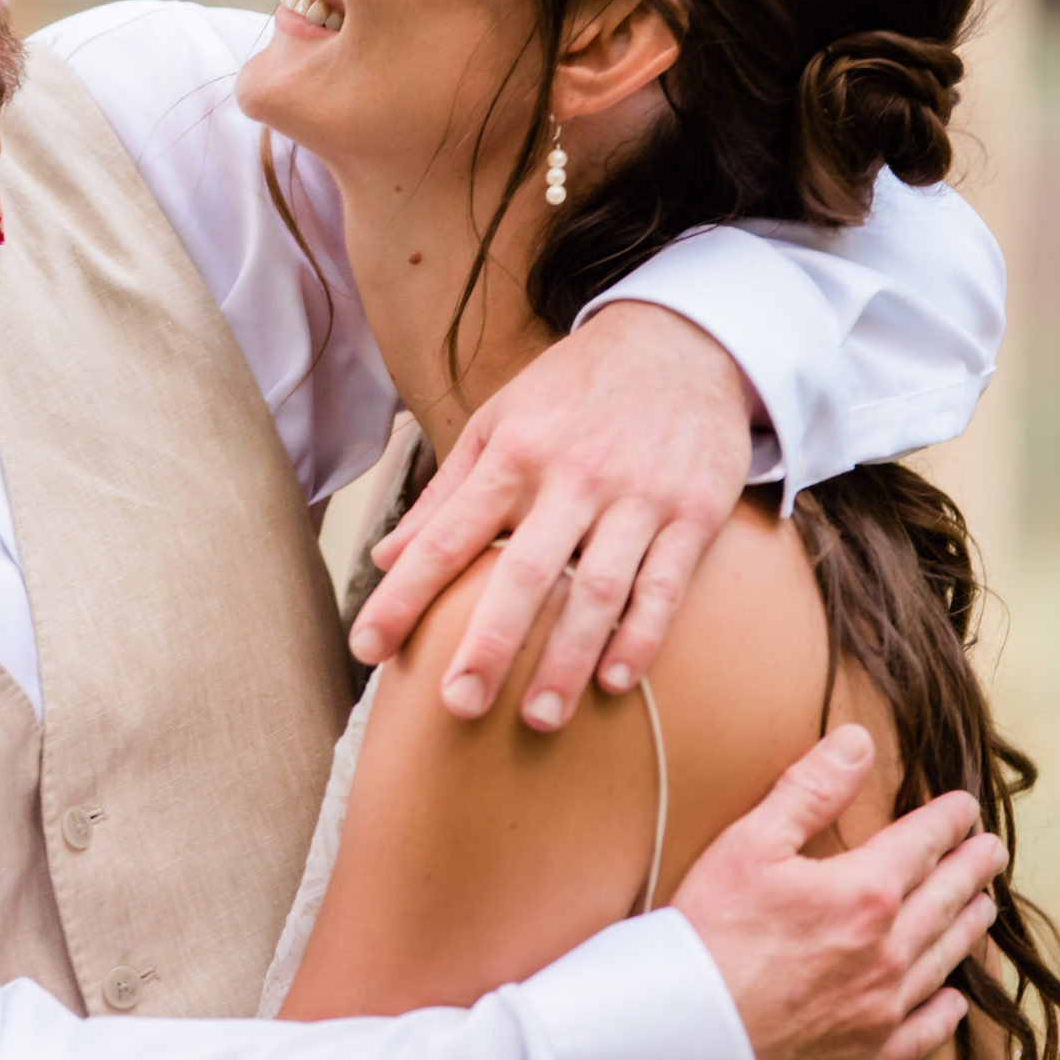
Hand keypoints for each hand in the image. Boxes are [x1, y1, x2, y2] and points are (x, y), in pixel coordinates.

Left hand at [350, 304, 753, 727]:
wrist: (681, 342)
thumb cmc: (574, 392)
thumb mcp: (497, 422)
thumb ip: (444, 495)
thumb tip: (384, 558)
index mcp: (512, 456)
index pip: (446, 537)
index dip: (403, 595)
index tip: (366, 649)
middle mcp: (572, 477)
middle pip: (523, 572)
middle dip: (489, 643)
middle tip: (458, 705)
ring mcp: (637, 496)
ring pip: (598, 589)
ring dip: (568, 658)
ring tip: (538, 717)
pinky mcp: (693, 511)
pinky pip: (665, 585)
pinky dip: (641, 636)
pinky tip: (617, 682)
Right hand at [673, 724, 1006, 1059]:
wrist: (688, 1035)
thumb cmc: (711, 934)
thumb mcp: (750, 843)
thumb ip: (810, 790)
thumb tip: (857, 743)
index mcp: (865, 892)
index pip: (921, 845)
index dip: (946, 821)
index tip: (965, 808)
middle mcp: (888, 950)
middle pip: (944, 900)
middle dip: (970, 870)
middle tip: (991, 852)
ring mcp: (882, 1007)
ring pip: (943, 960)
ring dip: (967, 928)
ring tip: (983, 909)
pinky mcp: (867, 1055)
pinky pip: (923, 1029)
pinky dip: (945, 1010)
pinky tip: (953, 1000)